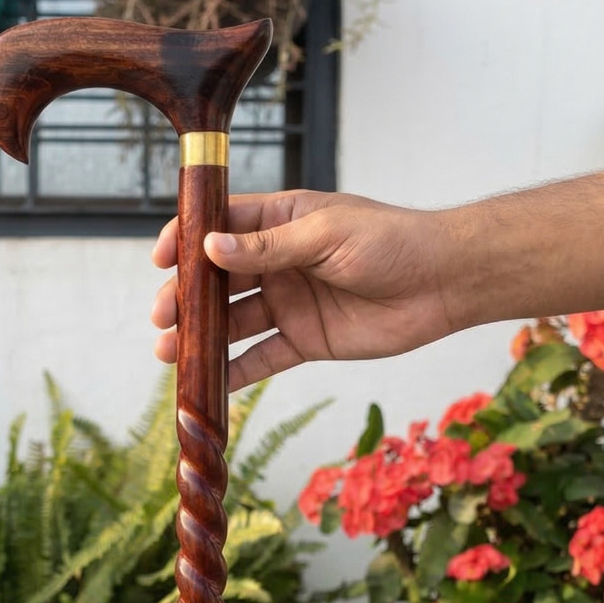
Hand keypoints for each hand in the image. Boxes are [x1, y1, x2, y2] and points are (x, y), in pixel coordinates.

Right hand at [150, 190, 460, 391]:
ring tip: (168, 352)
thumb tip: (210, 248)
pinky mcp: (306, 340)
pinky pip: (263, 358)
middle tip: (161, 316)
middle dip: (185, 298)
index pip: (220, 226)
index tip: (161, 259)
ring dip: (201, 336)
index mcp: (281, 220)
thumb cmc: (389, 242)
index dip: (187, 240)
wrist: (442, 283)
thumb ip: (266, 248)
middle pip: (218, 280)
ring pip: (234, 321)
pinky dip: (237, 372)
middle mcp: (278, 262)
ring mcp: (290, 303)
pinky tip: (209, 383)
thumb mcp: (323, 235)